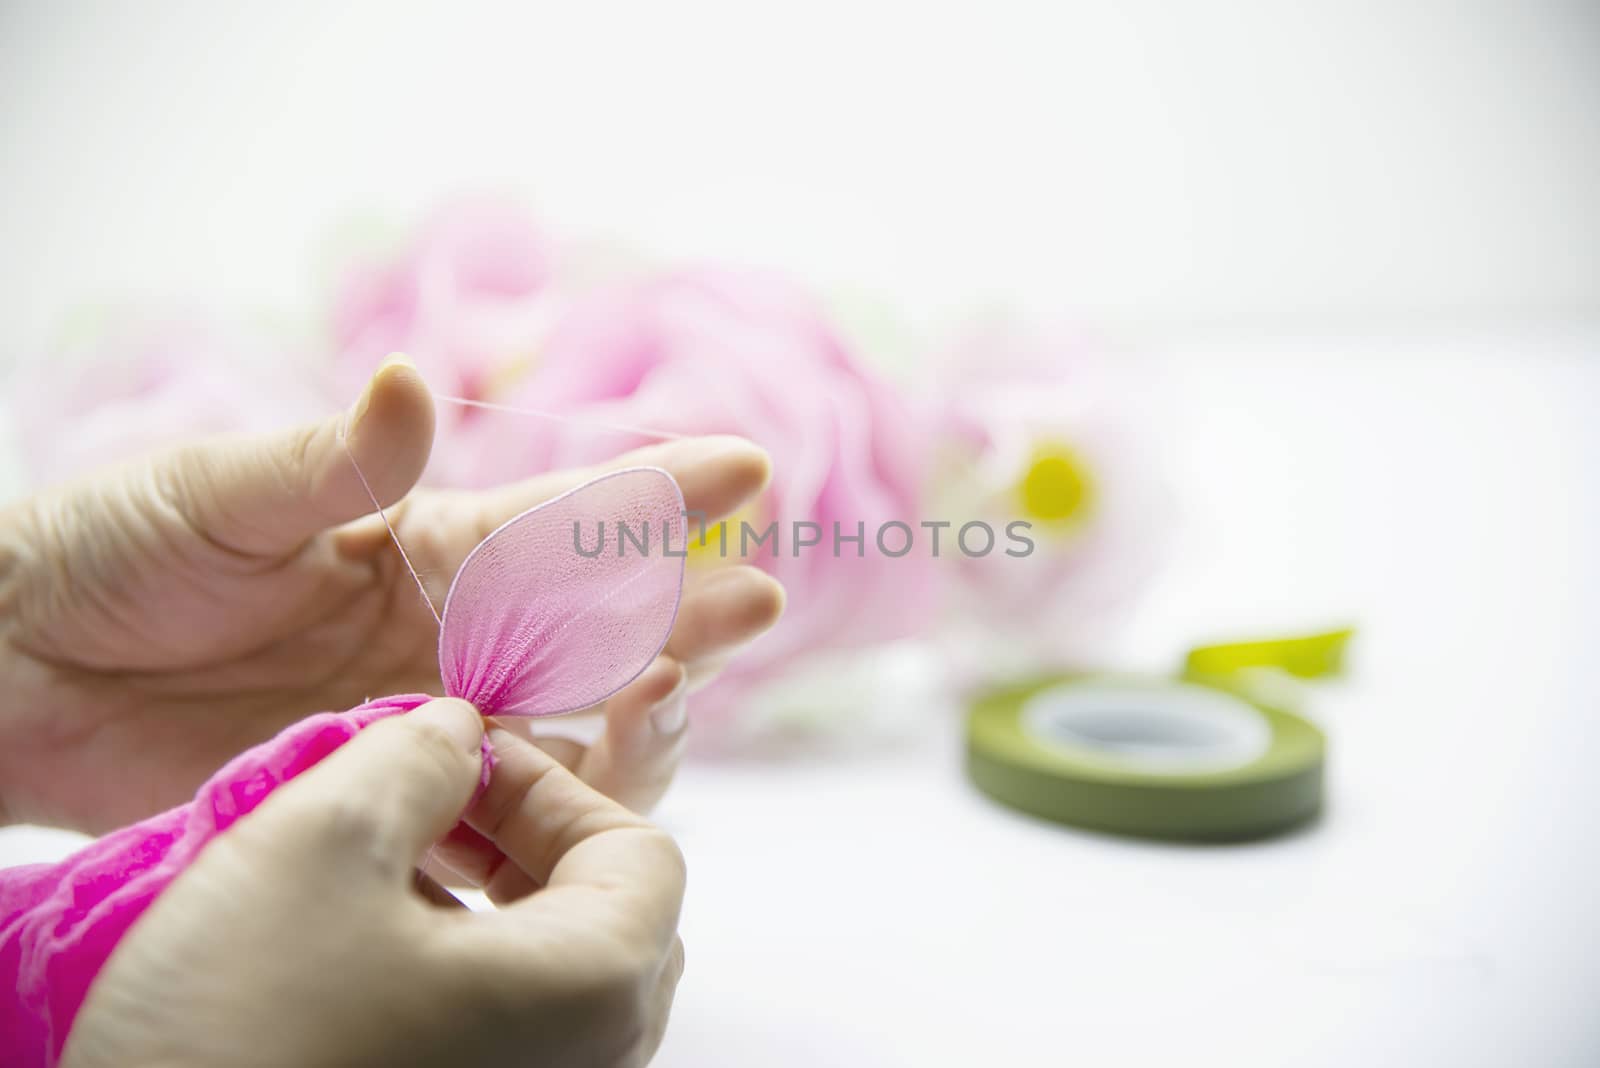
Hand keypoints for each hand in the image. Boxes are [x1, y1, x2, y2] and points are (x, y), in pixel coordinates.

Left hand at [0, 358, 783, 830]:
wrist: (19, 671)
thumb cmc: (114, 552)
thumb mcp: (221, 496)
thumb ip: (330, 464)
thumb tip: (407, 384)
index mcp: (421, 542)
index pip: (557, 516)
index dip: (653, 490)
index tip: (744, 465)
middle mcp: (445, 632)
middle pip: (593, 627)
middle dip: (682, 610)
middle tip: (758, 602)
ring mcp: (422, 719)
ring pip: (563, 728)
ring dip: (633, 719)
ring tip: (681, 702)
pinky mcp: (384, 795)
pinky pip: (488, 815)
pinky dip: (543, 818)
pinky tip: (590, 821)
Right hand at [63, 698, 686, 1067]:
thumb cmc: (243, 1026)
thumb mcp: (325, 840)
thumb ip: (416, 756)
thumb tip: (458, 731)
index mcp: (598, 987)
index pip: (639, 846)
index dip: (549, 784)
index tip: (458, 759)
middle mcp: (593, 1063)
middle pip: (603, 912)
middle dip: (520, 839)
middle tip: (427, 804)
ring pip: (547, 974)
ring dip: (482, 901)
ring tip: (384, 865)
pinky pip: (501, 1031)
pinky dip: (455, 969)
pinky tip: (363, 945)